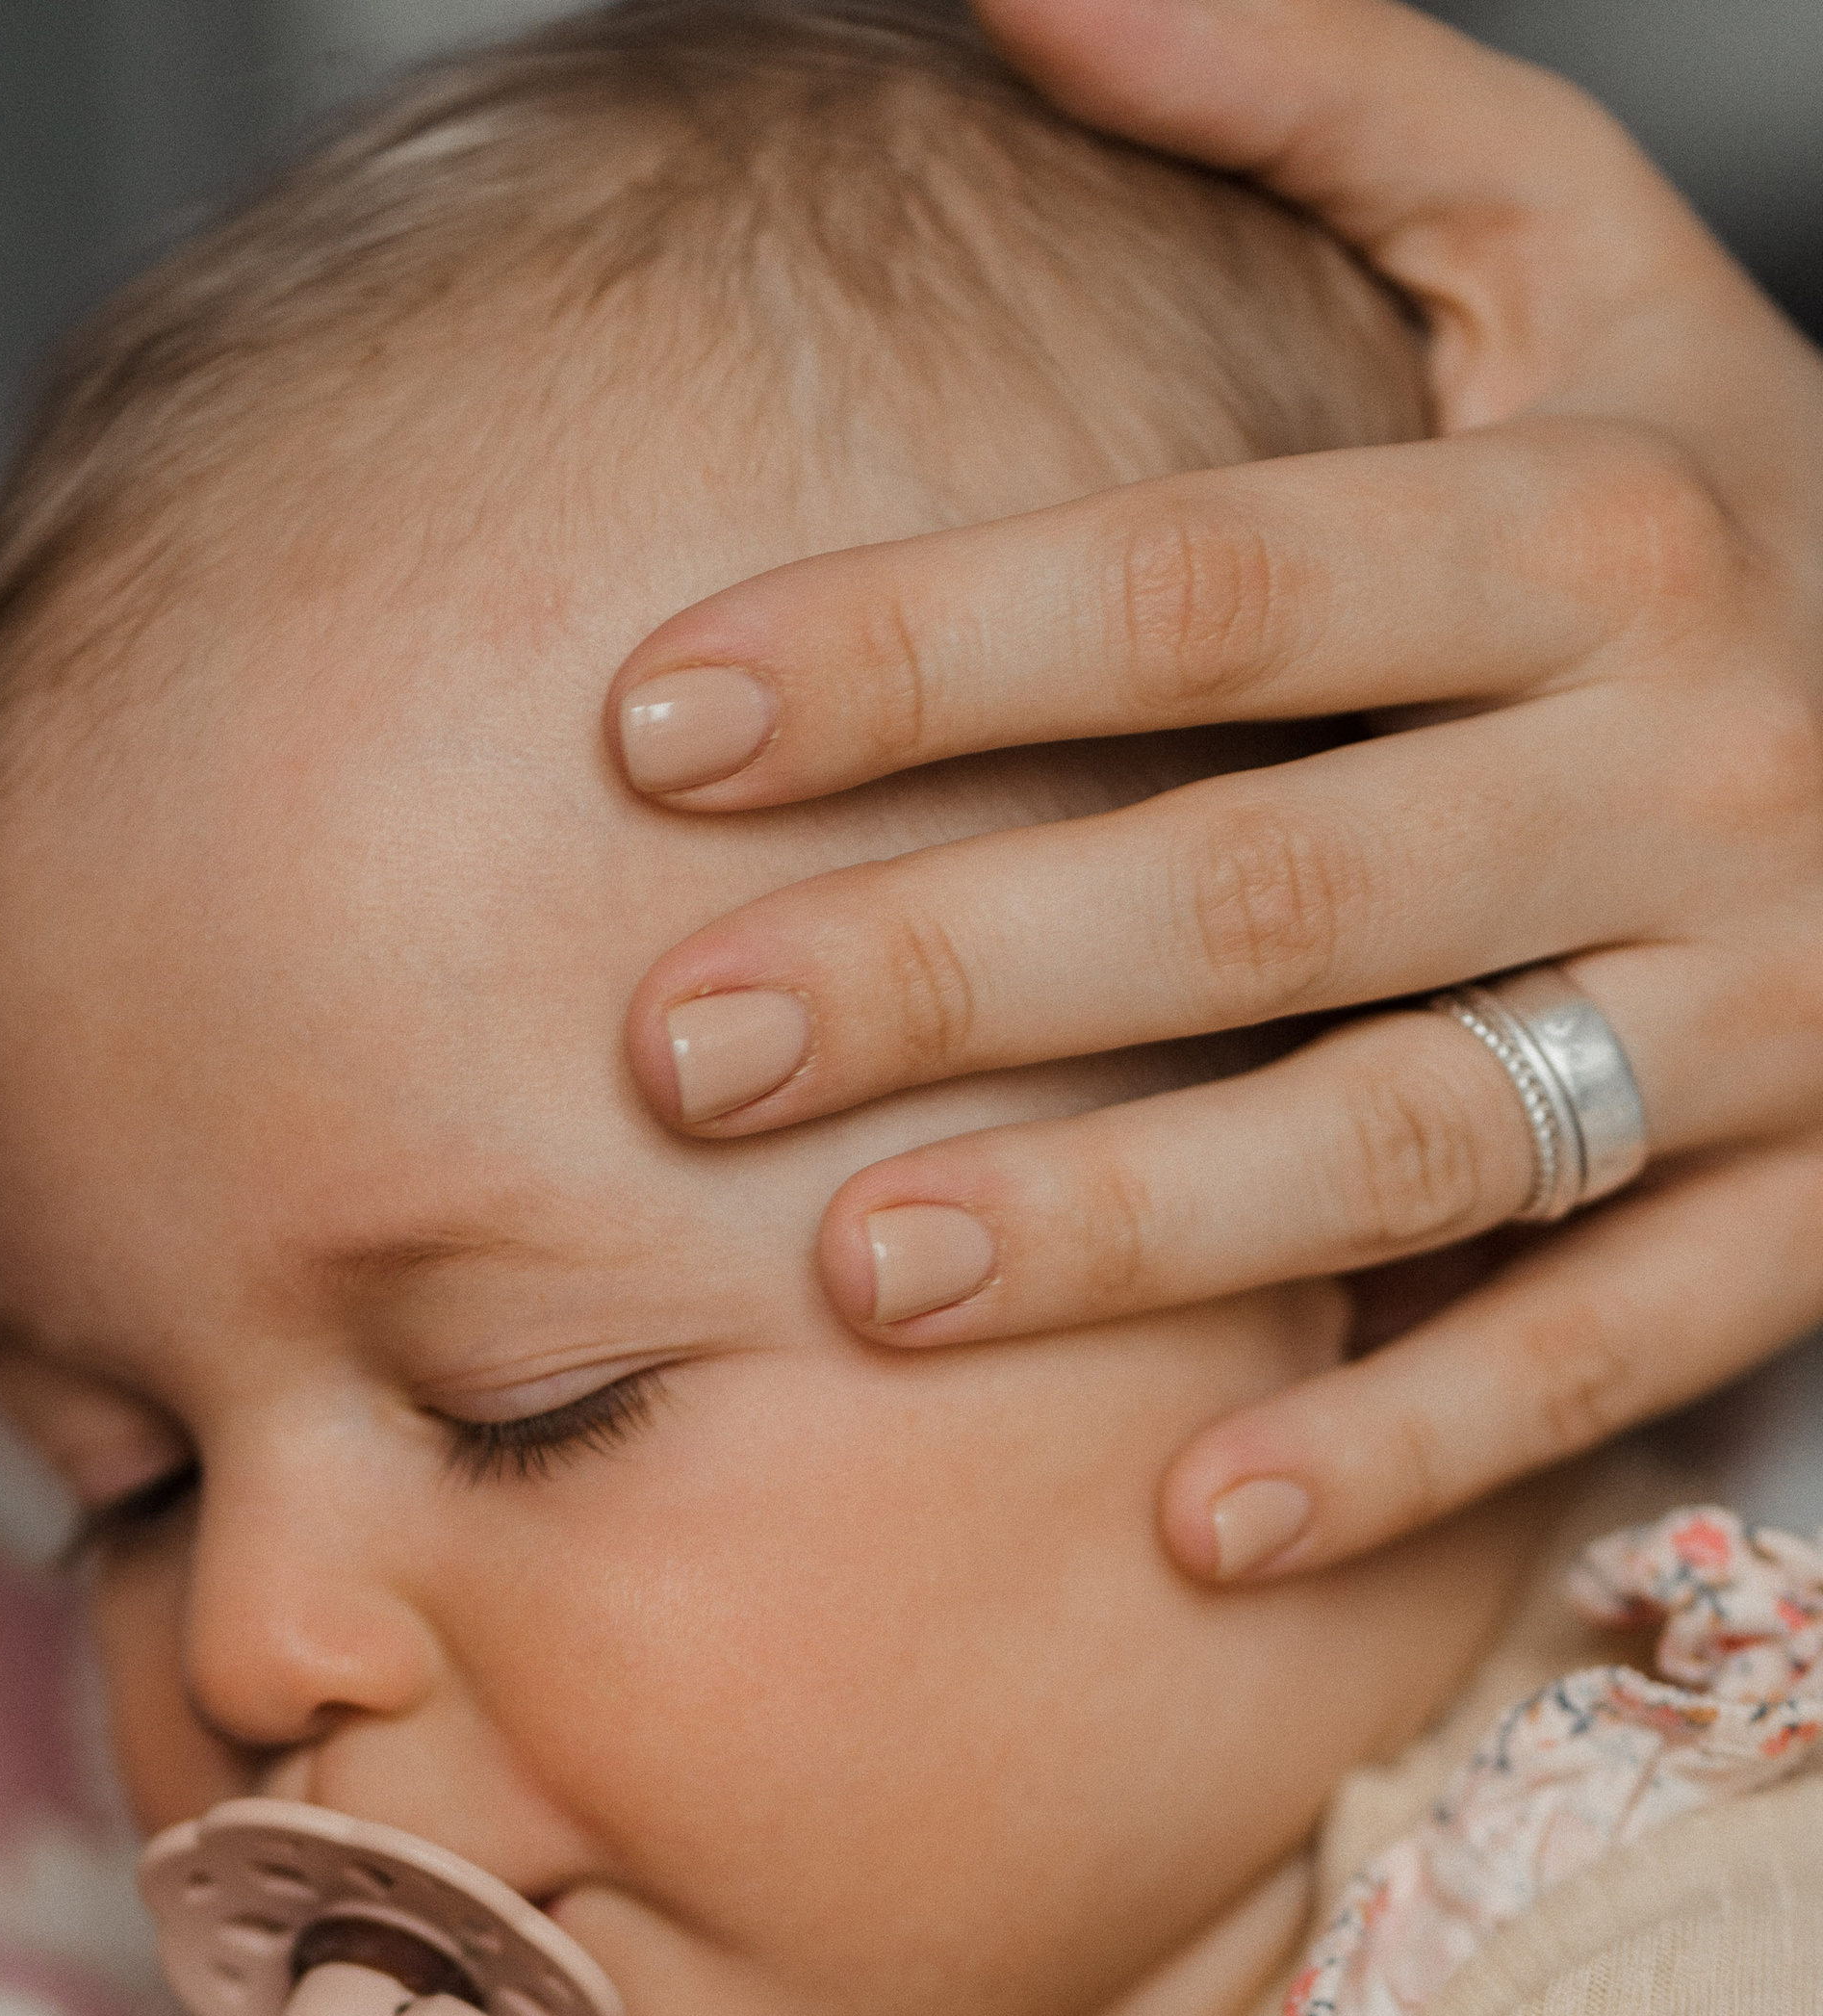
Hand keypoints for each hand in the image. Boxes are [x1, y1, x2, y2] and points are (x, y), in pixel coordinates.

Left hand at [606, 0, 1822, 1580]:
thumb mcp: (1578, 264)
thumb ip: (1327, 92)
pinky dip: (1410, 1443)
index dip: (925, 647)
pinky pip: (1603, 1350)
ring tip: (859, 1282)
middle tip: (674, 1054)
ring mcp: (1764, 1017)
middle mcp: (1691, 769)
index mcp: (1607, 525)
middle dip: (958, 972)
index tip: (651, 720)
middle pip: (1270, 881)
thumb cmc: (1722, 504)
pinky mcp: (1808, 1211)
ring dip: (1135, 1227)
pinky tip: (1197, 1529)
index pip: (1210, 587)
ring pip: (1409, 1131)